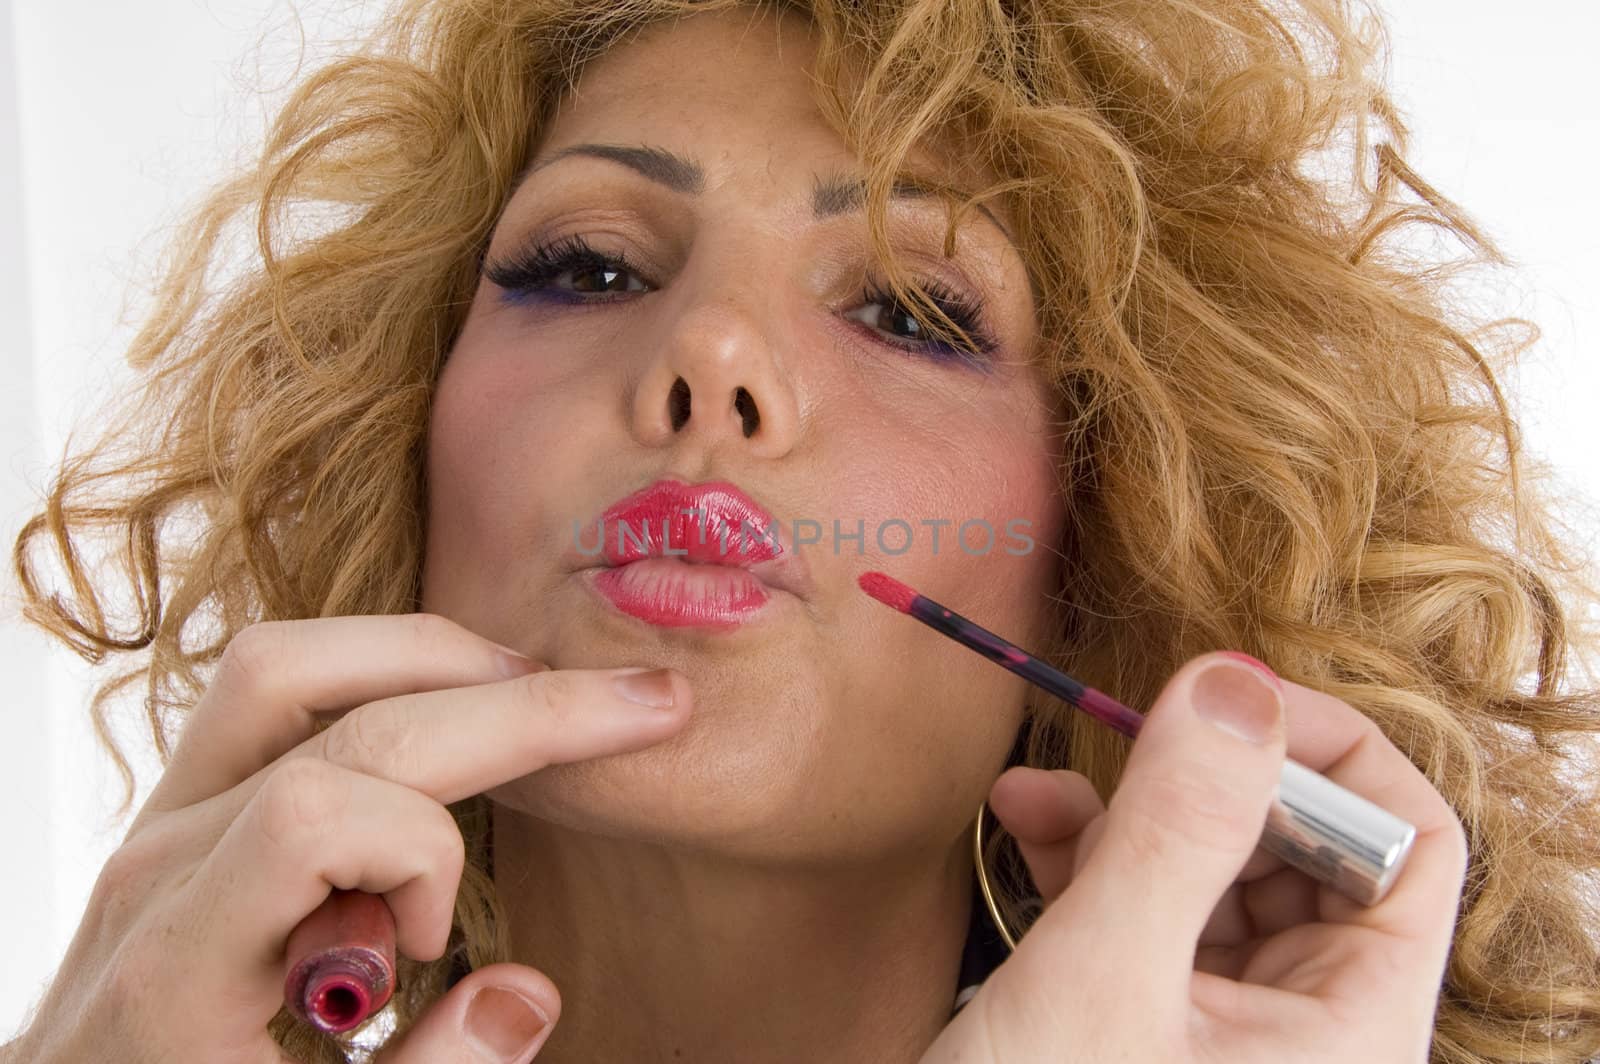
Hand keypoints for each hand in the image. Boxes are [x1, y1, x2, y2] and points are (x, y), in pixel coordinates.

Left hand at [9, 614, 689, 1063]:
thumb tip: (530, 992)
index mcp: (178, 961)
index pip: (312, 815)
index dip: (422, 855)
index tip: (436, 944)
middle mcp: (161, 864)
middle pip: (344, 717)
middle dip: (517, 706)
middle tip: (643, 704)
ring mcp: (163, 821)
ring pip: (287, 663)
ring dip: (431, 658)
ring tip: (534, 689)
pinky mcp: (181, 805)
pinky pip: (273, 689)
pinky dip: (379, 675)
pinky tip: (450, 709)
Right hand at [923, 651, 1468, 1062]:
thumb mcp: (1102, 981)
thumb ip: (1176, 829)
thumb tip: (1235, 682)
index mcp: (1347, 1038)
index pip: (1407, 850)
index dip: (1329, 757)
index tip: (1224, 700)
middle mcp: (1300, 1033)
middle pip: (1305, 852)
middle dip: (1206, 780)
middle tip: (1126, 731)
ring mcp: (1219, 1032)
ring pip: (1210, 875)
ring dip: (1127, 813)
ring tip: (1045, 785)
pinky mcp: (1145, 1026)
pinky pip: (1141, 912)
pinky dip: (1084, 858)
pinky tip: (1024, 825)